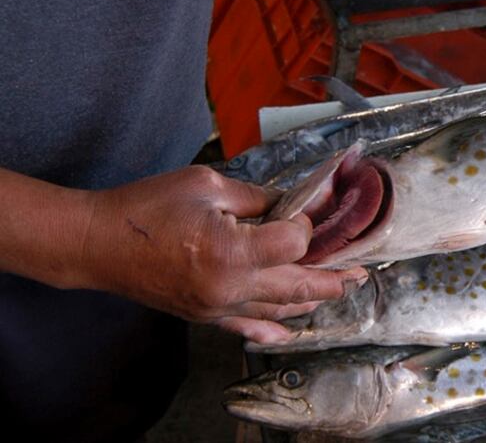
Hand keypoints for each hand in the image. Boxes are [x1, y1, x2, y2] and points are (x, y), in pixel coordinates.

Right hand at [81, 166, 365, 343]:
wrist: (97, 244)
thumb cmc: (147, 207)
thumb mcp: (207, 185)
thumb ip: (256, 198)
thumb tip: (289, 205)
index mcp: (232, 250)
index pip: (294, 243)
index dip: (305, 226)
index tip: (303, 212)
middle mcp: (230, 287)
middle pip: (298, 285)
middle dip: (332, 276)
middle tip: (360, 270)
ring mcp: (217, 307)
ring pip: (279, 308)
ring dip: (312, 299)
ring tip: (338, 288)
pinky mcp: (204, 315)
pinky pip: (247, 325)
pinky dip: (273, 326)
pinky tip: (290, 329)